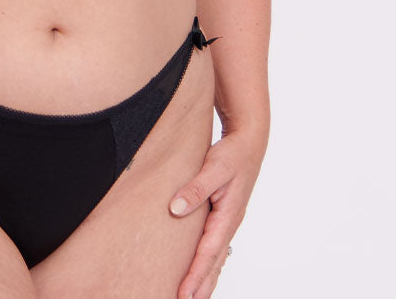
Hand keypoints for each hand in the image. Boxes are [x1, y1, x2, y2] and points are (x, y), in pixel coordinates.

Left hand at [168, 128, 266, 298]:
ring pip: (217, 258)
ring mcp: (228, 221)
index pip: (208, 253)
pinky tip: (203, 271)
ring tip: (194, 298)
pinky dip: (210, 263)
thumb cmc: (232, 153)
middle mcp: (229, 223)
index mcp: (228, 216)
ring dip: (206, 279)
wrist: (249, 142)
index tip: (183, 294)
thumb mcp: (214, 167)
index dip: (195, 275)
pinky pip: (216, 246)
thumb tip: (176, 208)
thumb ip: (195, 188)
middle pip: (214, 263)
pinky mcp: (224, 216)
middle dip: (201, 286)